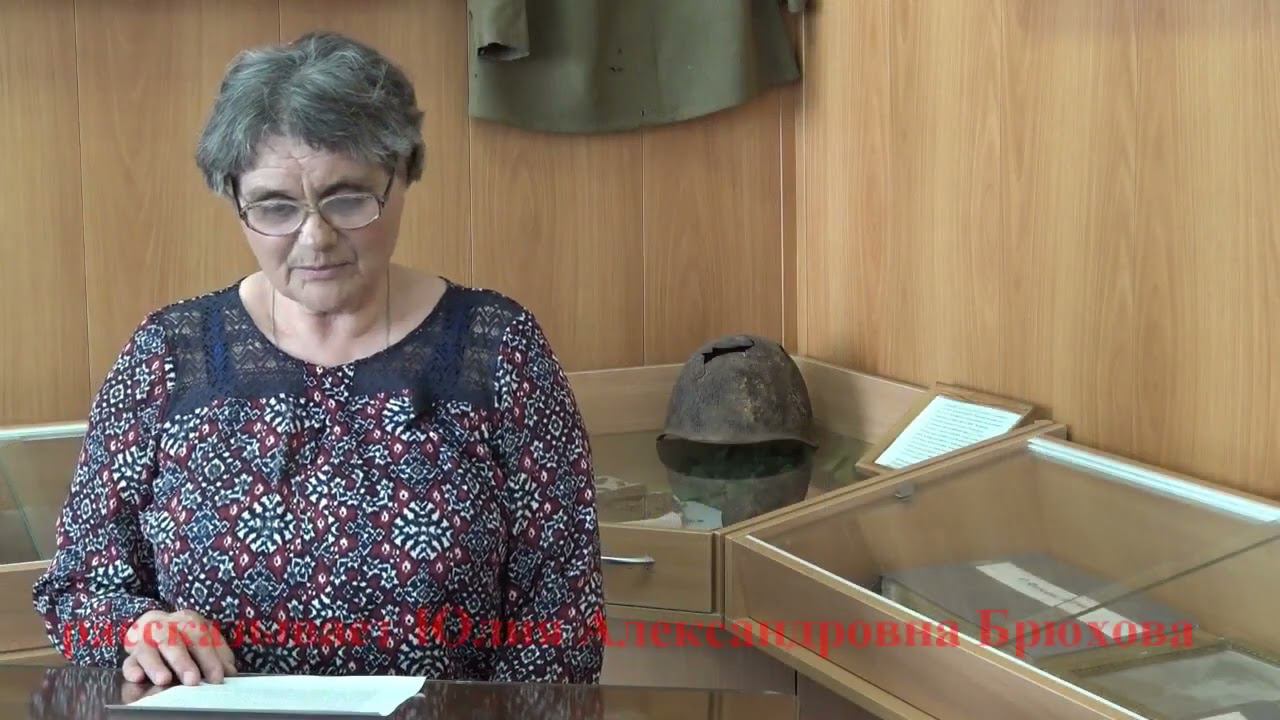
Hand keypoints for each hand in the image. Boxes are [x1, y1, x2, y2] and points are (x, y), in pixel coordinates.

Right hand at [122, 609, 237, 685]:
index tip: (217, 677)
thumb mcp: (204, 639)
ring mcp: (146, 639)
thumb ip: (218, 655)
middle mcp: (166, 627)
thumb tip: (230, 673)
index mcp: (189, 622)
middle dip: (183, 662)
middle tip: (192, 680)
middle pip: (174, 642)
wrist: (152, 623)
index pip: (200, 638)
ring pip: (149, 650)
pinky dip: (132, 669)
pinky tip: (137, 677)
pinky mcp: (131, 653)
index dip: (210, 658)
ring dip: (156, 666)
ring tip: (164, 679)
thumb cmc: (184, 636)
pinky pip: (129, 661)